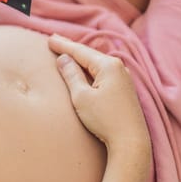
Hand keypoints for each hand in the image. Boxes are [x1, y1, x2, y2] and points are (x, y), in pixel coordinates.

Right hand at [48, 34, 150, 149]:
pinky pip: (102, 71)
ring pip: (96, 63)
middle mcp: (118, 67)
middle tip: (55, 39)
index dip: (63, 45)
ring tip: (67, 51)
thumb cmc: (104, 119)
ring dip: (81, 57)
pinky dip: (89, 67)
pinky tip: (84, 67)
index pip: (80, 51)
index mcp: (108, 66)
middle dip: (71, 48)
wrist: (131, 142)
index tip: (50, 39)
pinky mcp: (124, 89)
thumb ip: (71, 75)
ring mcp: (123, 78)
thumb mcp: (81, 96)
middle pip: (89, 54)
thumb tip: (64, 59)